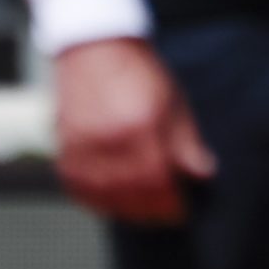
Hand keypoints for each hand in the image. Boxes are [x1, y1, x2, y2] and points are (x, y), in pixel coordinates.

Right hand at [53, 38, 216, 224]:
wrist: (96, 50)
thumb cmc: (138, 73)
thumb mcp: (174, 102)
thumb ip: (187, 142)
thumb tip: (203, 173)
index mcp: (141, 128)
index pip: (157, 180)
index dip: (170, 202)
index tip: (181, 212)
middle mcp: (108, 141)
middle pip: (130, 192)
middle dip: (151, 211)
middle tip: (166, 218)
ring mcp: (82, 146)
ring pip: (103, 194)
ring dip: (124, 210)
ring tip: (143, 215)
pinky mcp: (65, 148)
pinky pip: (78, 187)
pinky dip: (95, 200)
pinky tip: (110, 204)